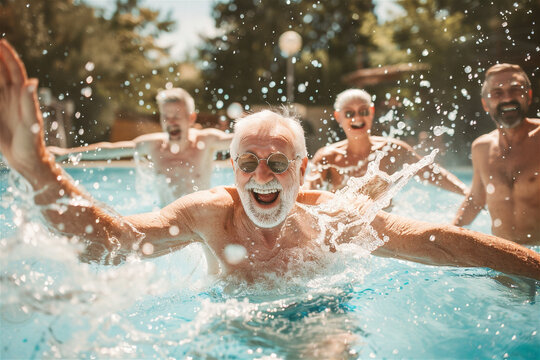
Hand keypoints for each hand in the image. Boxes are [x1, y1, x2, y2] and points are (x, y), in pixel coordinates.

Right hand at [0, 40, 47, 177]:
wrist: (26, 160)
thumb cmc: (32, 143)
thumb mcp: (31, 123)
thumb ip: (29, 103)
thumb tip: (31, 81)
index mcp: (22, 96)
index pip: (14, 70)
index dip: (8, 56)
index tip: (1, 41)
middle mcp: (12, 96)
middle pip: (1, 71)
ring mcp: (2, 104)